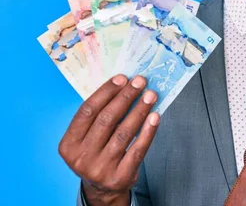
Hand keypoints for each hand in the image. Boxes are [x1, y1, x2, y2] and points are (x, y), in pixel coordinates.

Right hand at [58, 75, 159, 205]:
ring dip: (139, 110)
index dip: (105, 92)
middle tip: (140, 82)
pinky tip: (155, 116)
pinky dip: (148, 131)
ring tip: (150, 95)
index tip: (122, 78)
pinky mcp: (120, 176)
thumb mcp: (87, 138)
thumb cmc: (97, 154)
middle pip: (107, 119)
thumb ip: (98, 116)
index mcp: (69, 144)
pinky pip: (138, 149)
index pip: (87, 111)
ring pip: (124, 132)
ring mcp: (101, 168)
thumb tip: (123, 86)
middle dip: (126, 97)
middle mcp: (82, 157)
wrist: (102, 189)